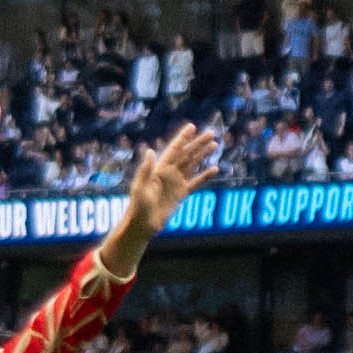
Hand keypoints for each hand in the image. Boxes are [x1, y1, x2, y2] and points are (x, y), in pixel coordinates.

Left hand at [110, 118, 225, 242]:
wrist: (142, 225)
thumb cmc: (137, 207)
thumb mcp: (140, 188)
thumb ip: (146, 170)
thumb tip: (150, 150)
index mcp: (158, 169)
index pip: (174, 150)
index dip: (183, 138)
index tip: (192, 127)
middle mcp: (168, 173)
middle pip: (187, 155)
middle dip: (198, 144)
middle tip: (211, 133)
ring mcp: (176, 183)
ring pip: (193, 165)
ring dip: (203, 155)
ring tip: (214, 145)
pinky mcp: (181, 194)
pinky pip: (196, 183)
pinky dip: (205, 176)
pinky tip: (214, 169)